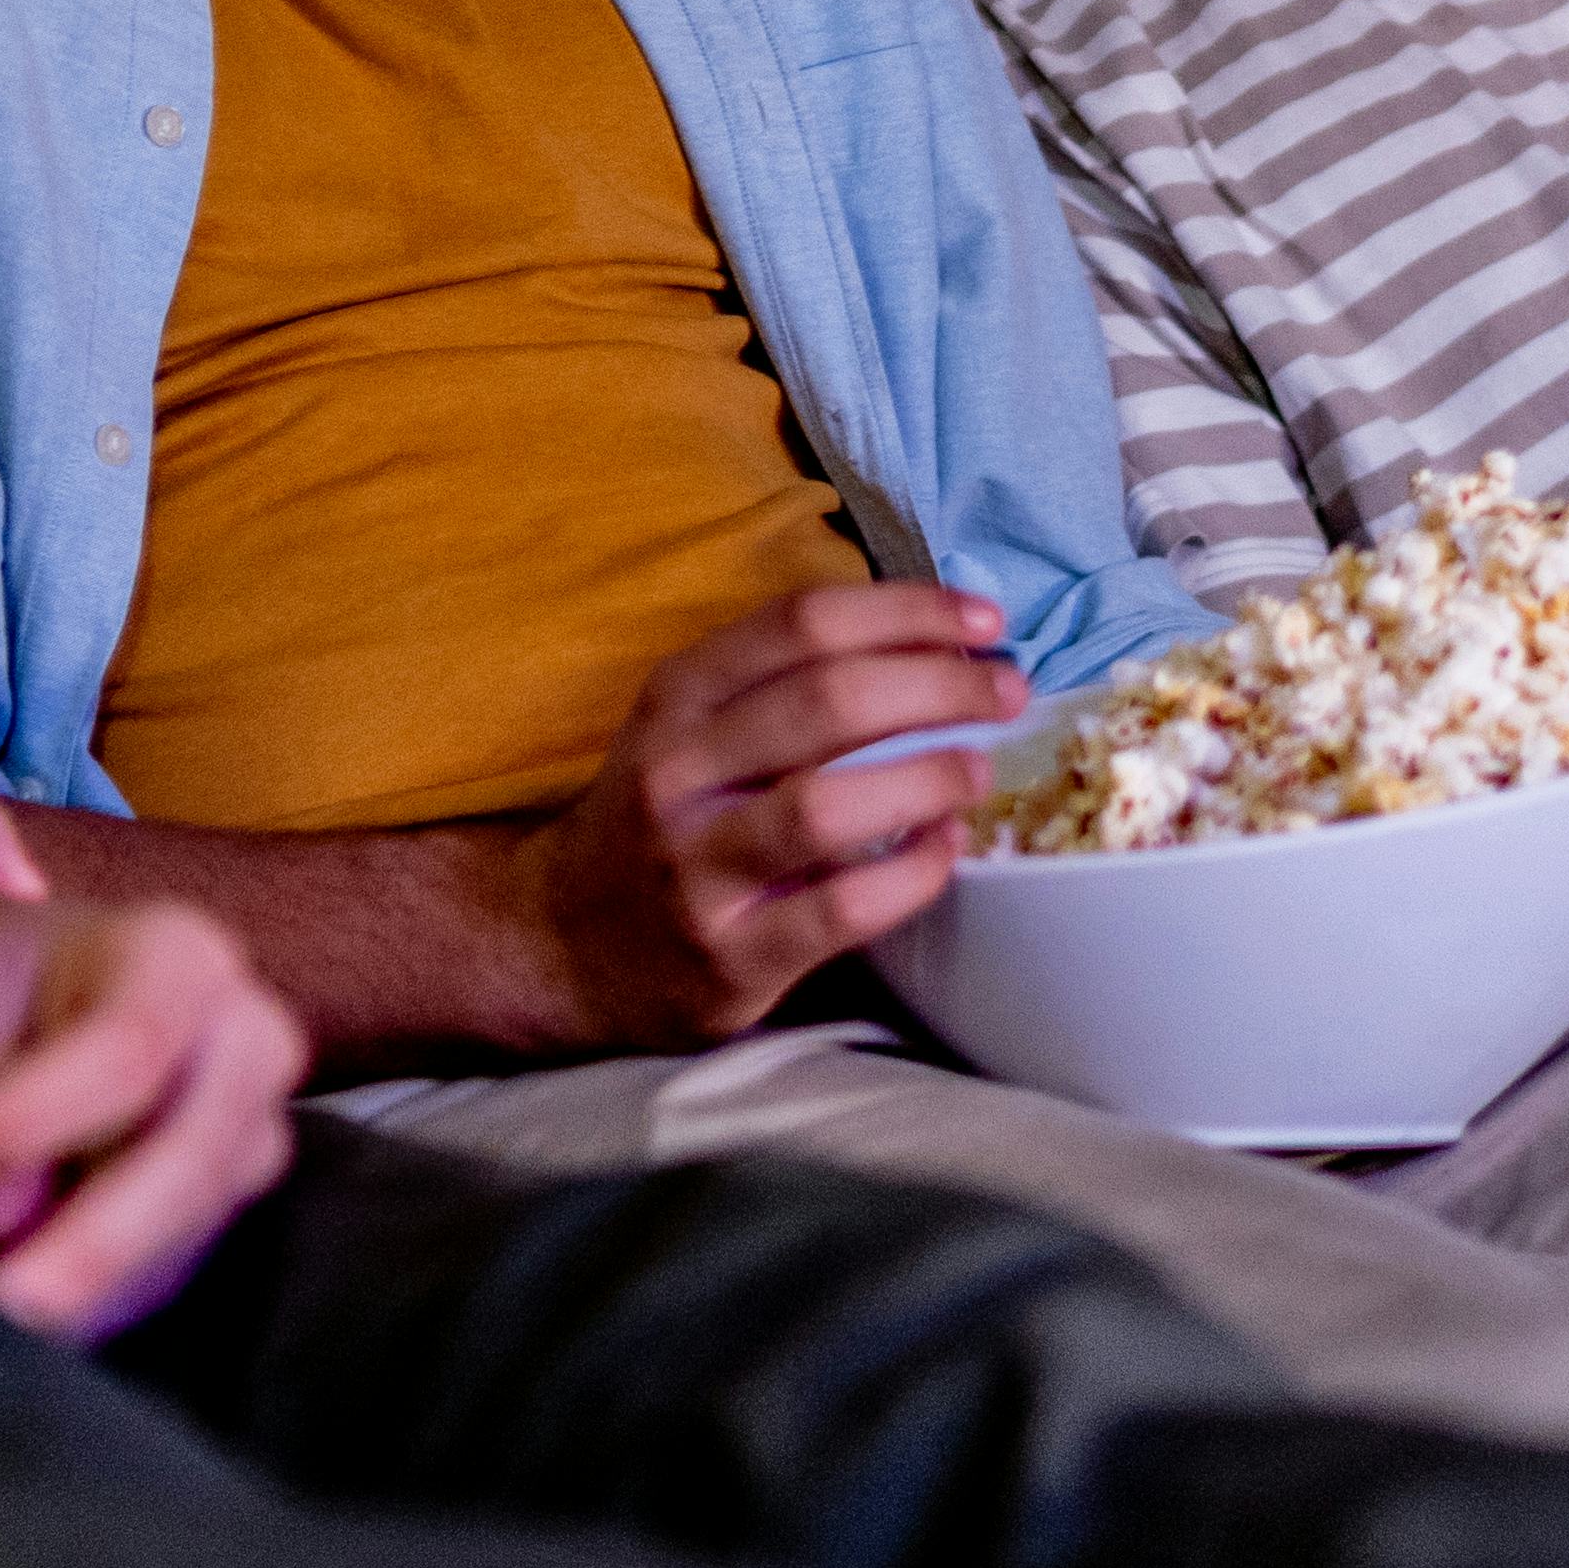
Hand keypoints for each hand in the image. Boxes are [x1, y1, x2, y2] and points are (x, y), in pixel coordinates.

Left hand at [0, 883, 306, 1338]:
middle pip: (187, 1157)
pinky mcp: (229, 1209)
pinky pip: (176, 1271)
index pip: (124, 1048)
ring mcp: (255, 1132)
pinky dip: (101, 1300)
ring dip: (89, 1283)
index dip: (21, 1115)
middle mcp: (250, 1040)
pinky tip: (38, 1311)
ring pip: (187, 1229)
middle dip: (87, 1240)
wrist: (28, 1014)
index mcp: (182, 954)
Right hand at [507, 584, 1022, 1048]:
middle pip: (828, 701)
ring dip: (927, 777)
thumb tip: (937, 640)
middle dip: (941, 685)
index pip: (803, 624)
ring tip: (977, 772)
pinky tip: (944, 850)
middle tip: (1005, 692)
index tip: (982, 619)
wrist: (563, 943)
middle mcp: (678, 775)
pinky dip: (912, 874)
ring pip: (827, 805)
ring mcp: (698, 870)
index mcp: (677, 698)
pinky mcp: (729, 957)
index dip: (907, 610)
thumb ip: (785, 684)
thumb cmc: (666, 820)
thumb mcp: (690, 728)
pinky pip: (841, 909)